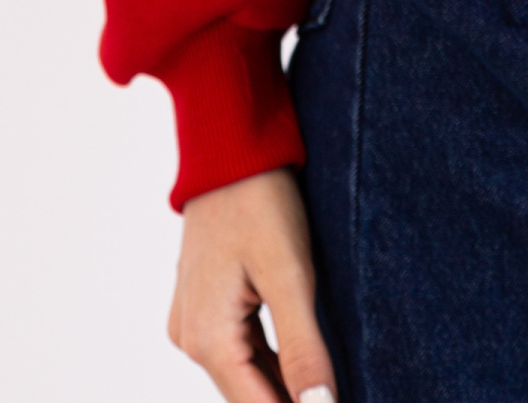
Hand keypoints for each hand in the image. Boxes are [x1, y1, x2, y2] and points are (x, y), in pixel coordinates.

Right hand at [169, 167, 338, 402]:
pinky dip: (269, 359)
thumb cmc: (261, 203)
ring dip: (281, 385)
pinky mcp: (203, 304)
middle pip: (247, 394)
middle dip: (291, 400)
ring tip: (325, 386)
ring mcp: (193, 320)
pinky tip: (301, 362)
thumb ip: (303, 348)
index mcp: (207, 338)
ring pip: (243, 373)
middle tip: (337, 393)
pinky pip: (237, 348)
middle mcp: (191, 337)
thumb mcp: (291, 276)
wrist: (232, 149)